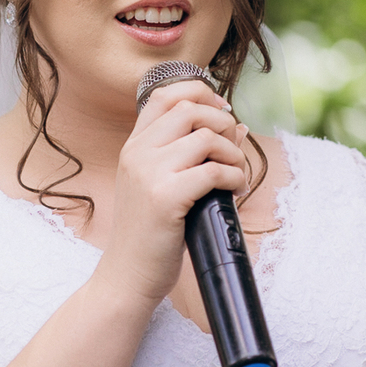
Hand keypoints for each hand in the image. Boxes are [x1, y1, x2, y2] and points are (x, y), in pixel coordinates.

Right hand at [98, 79, 249, 307]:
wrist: (128, 274)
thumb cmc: (150, 233)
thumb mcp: (160, 184)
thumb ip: (190, 153)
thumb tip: (237, 125)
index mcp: (133, 146)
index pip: (164, 95)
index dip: (199, 93)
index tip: (222, 109)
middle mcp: (137, 153)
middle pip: (190, 110)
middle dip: (223, 123)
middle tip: (233, 151)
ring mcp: (149, 174)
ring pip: (207, 137)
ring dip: (233, 154)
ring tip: (235, 176)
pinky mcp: (165, 197)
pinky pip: (213, 171)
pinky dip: (234, 178)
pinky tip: (234, 192)